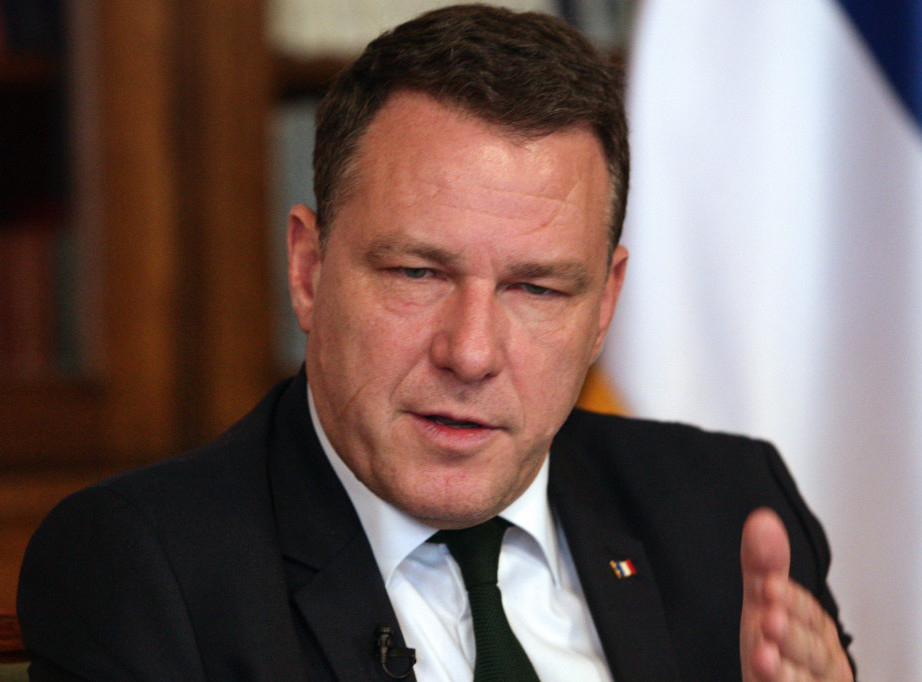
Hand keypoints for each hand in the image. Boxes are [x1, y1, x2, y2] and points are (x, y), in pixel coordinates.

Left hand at [740, 508, 852, 680]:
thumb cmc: (778, 649)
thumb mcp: (764, 603)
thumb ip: (762, 566)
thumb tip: (762, 520)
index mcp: (816, 631)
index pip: (809, 613)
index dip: (792, 600)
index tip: (769, 586)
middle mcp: (820, 660)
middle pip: (812, 649)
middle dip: (792, 633)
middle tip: (771, 618)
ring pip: (803, 679)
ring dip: (783, 668)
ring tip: (763, 655)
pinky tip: (764, 672)